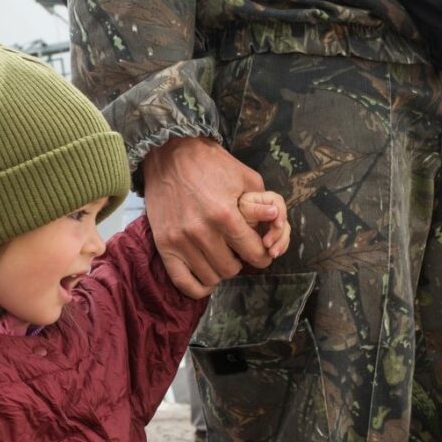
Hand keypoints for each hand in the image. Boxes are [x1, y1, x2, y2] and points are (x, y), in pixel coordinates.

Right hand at [141, 135, 271, 298]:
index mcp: (225, 214)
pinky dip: (198, 287)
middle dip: (240, 261)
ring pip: (211, 277)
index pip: (254, 253)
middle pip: (232, 269)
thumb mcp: (245, 176)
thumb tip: (276, 221)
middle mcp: (202, 231)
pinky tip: (206, 277)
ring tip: (221, 256)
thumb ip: (265, 201)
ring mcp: (180, 240)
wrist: (168, 154)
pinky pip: (184, 282)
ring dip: (220, 271)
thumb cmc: (210, 164)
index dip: (263, 256)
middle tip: (238, 250)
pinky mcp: (164, 245)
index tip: (261, 252)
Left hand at [237, 191, 290, 259]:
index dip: (280, 213)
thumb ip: (257, 210)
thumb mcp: (243, 210)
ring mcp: (274, 222)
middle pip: (283, 220)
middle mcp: (272, 210)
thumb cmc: (233, 214)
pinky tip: (272, 253)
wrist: (227, 226)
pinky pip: (282, 240)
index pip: (278, 202)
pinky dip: (280, 248)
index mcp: (265, 199)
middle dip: (278, 234)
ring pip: (284, 232)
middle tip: (267, 244)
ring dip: (280, 243)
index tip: (278, 225)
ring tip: (271, 253)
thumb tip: (274, 211)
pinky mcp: (273, 234)